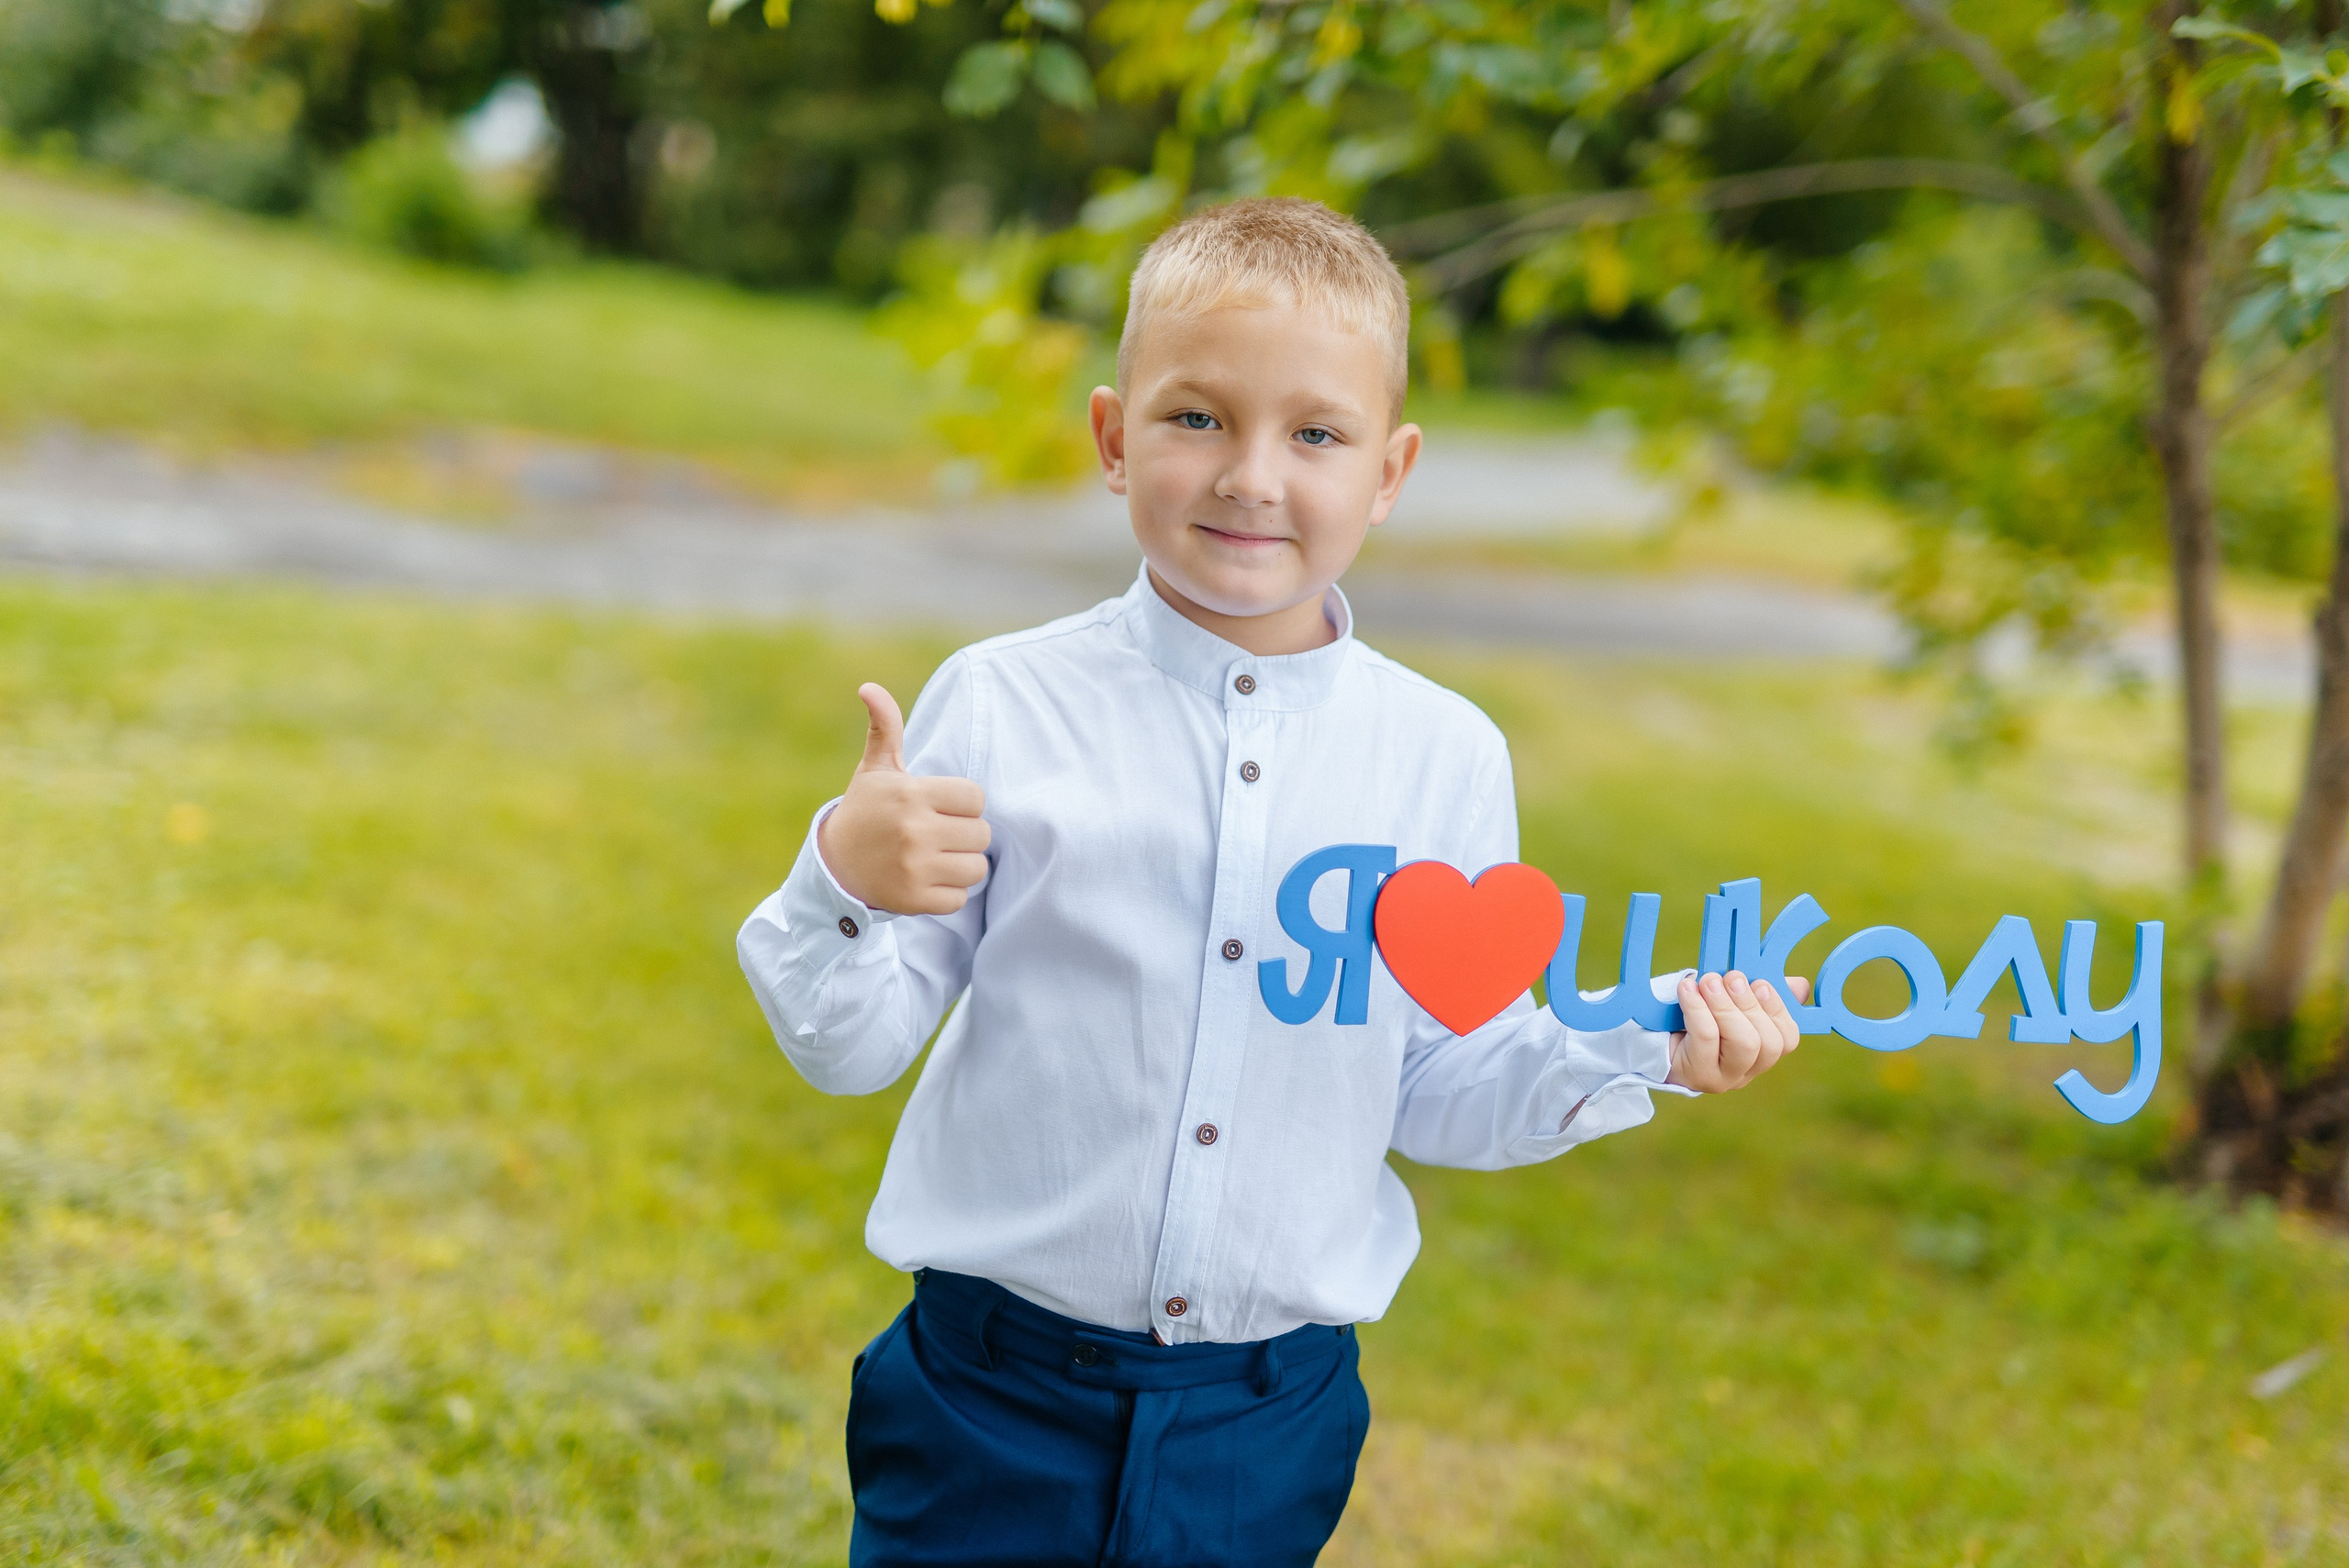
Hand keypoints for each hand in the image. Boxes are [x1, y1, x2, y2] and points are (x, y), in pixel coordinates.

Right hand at [815, 683, 990, 915]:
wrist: (834, 865)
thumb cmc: (866, 810)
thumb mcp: (876, 769)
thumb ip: (886, 727)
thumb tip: (869, 687)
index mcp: (911, 794)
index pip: (975, 797)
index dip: (963, 803)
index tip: (940, 807)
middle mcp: (914, 830)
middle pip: (982, 834)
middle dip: (965, 835)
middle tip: (938, 834)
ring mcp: (914, 867)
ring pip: (976, 868)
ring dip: (961, 865)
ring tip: (935, 857)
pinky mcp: (914, 899)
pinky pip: (960, 898)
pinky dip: (948, 893)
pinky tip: (925, 880)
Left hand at [1667, 971, 1809, 1092]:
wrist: (1652, 1038)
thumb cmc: (1696, 1017)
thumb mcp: (1729, 1001)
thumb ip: (1761, 994)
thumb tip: (1800, 986)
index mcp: (1761, 1052)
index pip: (1787, 1039)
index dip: (1778, 1009)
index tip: (1760, 983)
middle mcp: (1746, 1070)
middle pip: (1767, 1043)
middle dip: (1750, 1004)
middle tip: (1730, 976)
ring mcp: (1723, 1078)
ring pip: (1743, 1044)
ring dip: (1727, 1006)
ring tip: (1708, 981)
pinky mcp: (1697, 1075)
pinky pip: (1706, 1038)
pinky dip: (1698, 1009)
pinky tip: (1687, 989)